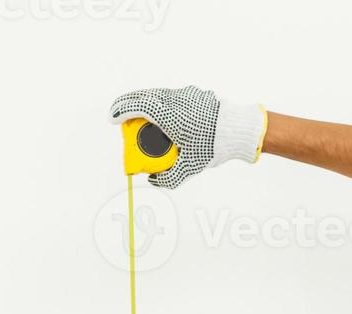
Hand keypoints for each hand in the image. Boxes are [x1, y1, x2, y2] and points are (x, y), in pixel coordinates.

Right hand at [108, 85, 265, 188]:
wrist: (239, 129)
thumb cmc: (214, 145)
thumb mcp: (190, 167)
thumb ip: (169, 177)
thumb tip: (154, 180)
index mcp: (168, 114)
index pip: (137, 106)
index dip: (121, 110)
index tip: (113, 118)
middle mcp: (175, 100)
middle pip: (144, 97)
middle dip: (129, 106)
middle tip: (121, 117)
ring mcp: (186, 94)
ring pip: (158, 94)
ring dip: (145, 104)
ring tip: (140, 117)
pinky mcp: (195, 94)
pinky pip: (172, 96)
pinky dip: (161, 103)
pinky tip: (164, 116)